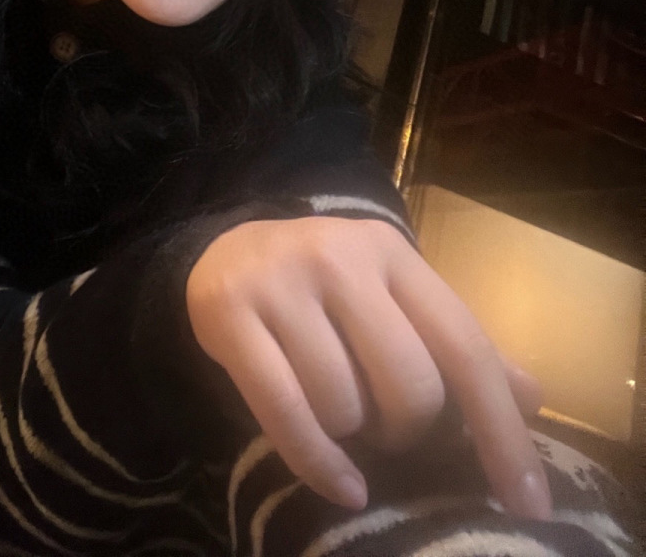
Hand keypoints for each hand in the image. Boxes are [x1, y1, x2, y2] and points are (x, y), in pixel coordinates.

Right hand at [185, 216, 550, 518]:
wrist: (226, 252)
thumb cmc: (327, 289)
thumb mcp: (393, 300)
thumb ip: (454, 345)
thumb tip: (532, 398)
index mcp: (393, 254)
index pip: (464, 346)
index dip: (501, 431)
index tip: (528, 504)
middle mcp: (340, 256)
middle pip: (409, 384)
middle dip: (407, 430)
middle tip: (386, 426)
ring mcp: (281, 282)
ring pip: (345, 405)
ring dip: (353, 436)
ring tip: (340, 414)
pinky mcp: (229, 313)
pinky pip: (287, 415)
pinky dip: (321, 464)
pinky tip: (343, 485)